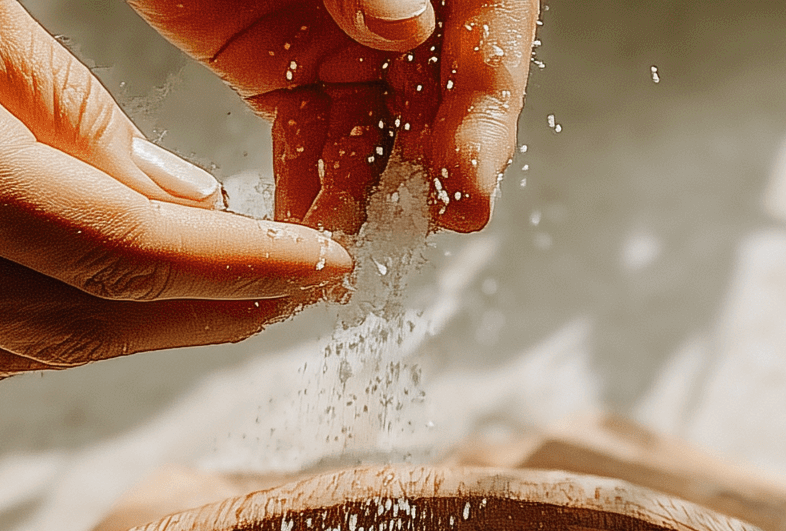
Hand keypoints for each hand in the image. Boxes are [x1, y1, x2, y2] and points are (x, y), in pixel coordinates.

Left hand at [127, 0, 534, 233]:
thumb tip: (403, 25)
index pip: (493, 38)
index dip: (485, 116)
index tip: (469, 183)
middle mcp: (412, 14)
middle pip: (444, 103)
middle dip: (432, 174)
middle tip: (416, 230)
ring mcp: (355, 50)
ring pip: (380, 141)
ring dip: (368, 201)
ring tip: (348, 253)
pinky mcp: (292, 79)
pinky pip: (312, 149)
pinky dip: (308, 198)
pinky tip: (303, 238)